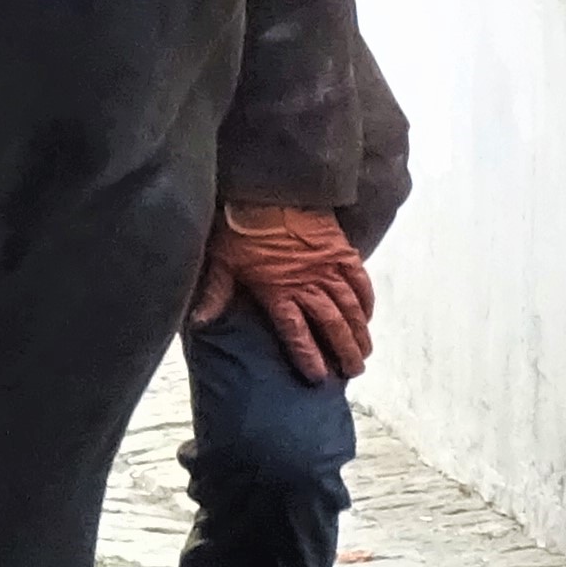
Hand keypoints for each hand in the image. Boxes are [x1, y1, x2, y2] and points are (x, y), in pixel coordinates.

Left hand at [190, 200, 373, 382]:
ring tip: (364, 353)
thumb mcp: (222, 259)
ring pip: (350, 308)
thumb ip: (215, 293)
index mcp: (278, 290)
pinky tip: (368, 316)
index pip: (296, 332)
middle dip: (344, 351)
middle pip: (331, 325)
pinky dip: (367, 300)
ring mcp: (329, 268)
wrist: (269, 188)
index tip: (319, 377)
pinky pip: (361, 281)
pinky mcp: (343, 252)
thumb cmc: (240, 225)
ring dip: (359, 332)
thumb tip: (197, 322)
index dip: (308, 356)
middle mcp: (308, 284)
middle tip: (353, 372)